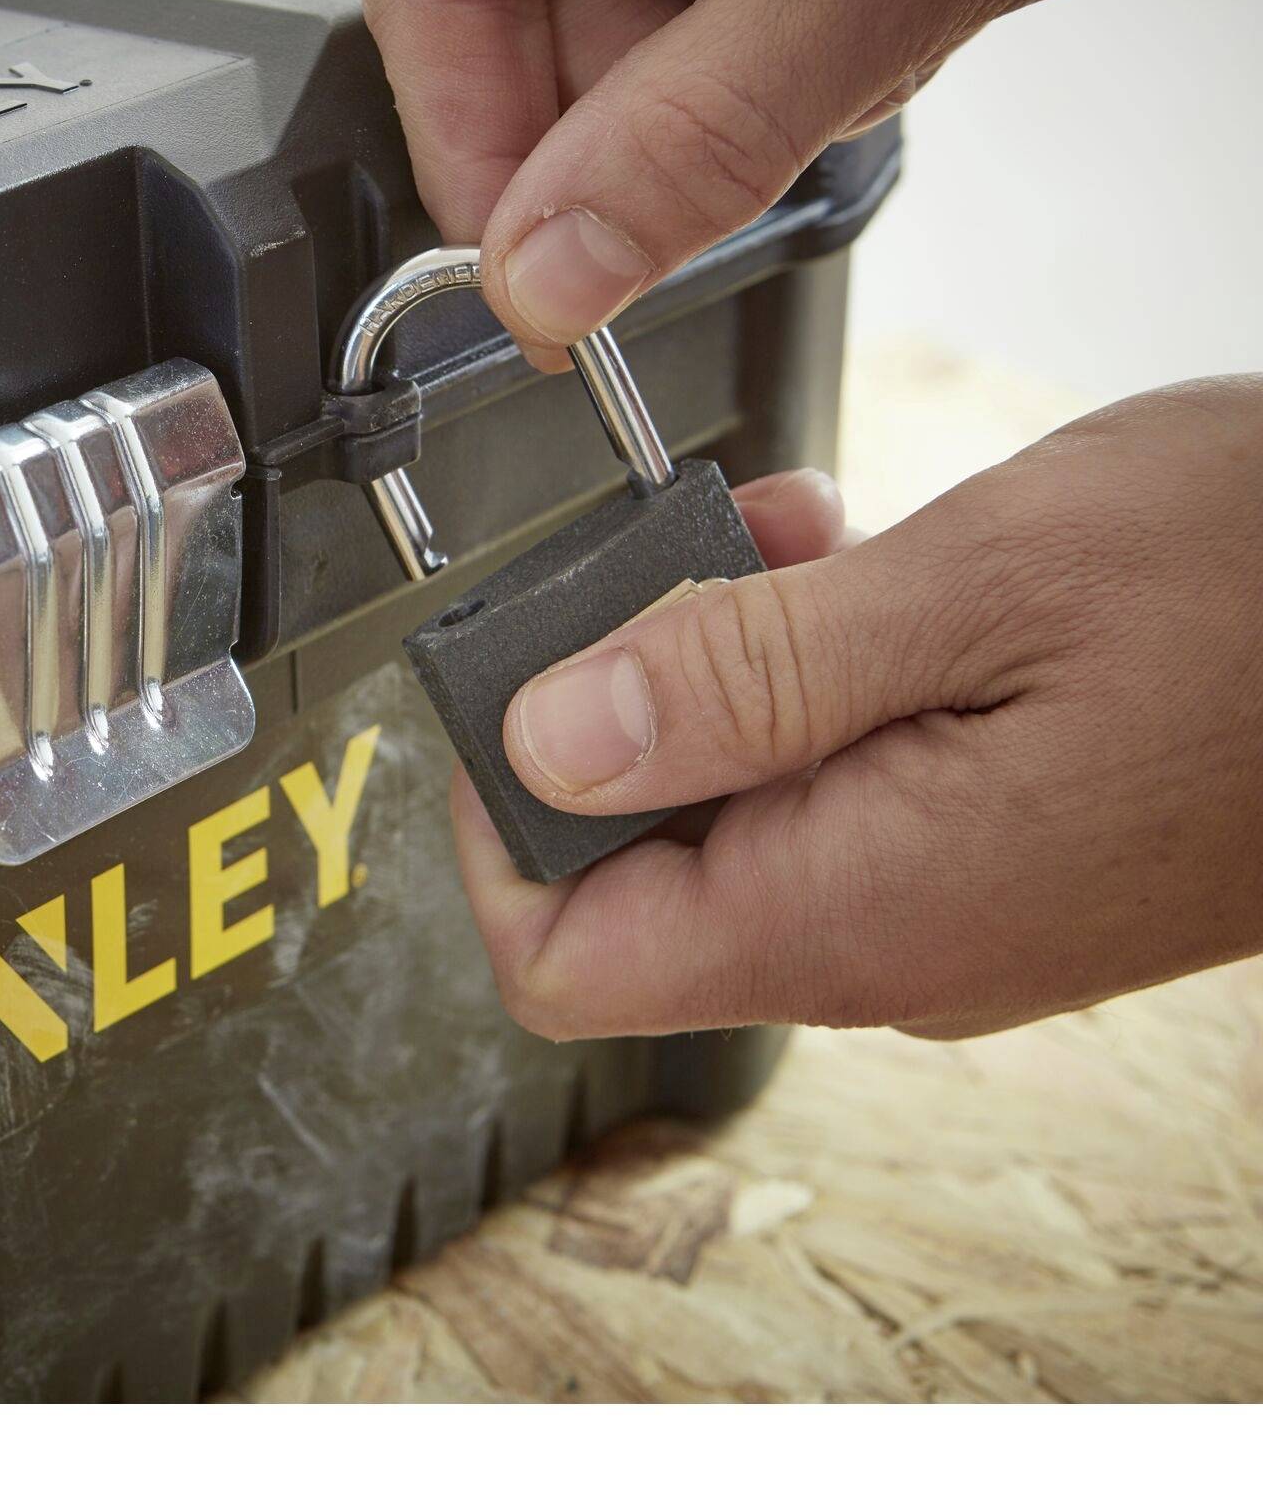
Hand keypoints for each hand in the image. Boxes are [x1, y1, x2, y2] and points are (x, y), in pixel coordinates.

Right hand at [363, 0, 1174, 368]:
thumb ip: (692, 136)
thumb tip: (550, 282)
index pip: (433, 0)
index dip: (481, 161)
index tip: (543, 287)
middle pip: (530, 33)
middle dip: (647, 123)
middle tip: (767, 122)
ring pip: (633, 45)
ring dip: (740, 93)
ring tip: (861, 11)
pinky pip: (720, 25)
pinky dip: (797, 56)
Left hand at [452, 380, 1262, 1039]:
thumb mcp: (975, 589)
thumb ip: (739, 678)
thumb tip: (545, 742)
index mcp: (856, 910)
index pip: (564, 959)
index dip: (498, 825)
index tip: (514, 677)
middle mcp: (889, 942)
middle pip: (636, 874)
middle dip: (623, 703)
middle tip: (681, 559)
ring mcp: (948, 907)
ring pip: (737, 810)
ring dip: (725, 666)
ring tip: (787, 536)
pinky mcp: (997, 853)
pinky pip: (838, 785)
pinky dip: (811, 676)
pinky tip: (855, 571)